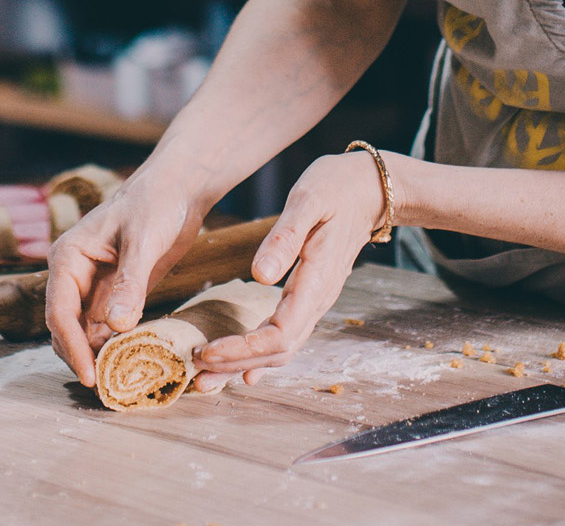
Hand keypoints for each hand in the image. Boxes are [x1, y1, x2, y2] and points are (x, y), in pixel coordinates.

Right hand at [43, 173, 207, 387]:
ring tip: (116, 384)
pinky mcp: (114, 295)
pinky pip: (107, 328)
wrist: (176, 190)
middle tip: (104, 389)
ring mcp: (92, 288)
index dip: (72, 347)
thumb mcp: (143, 242)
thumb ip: (129, 284)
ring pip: (84, 332)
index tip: (88, 375)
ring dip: (96, 356)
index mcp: (67, 258)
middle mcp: (73, 276)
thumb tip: (116, 327)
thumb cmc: (155, 204)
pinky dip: (114, 347)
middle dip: (80, 357)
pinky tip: (130, 364)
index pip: (59, 312)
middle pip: (65, 328)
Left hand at [188, 150, 385, 391]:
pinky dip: (258, 355)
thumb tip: (260, 275)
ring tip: (206, 376)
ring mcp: (314, 302)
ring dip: (243, 365)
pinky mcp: (307, 298)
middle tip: (195, 373)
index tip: (207, 351)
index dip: (243, 349)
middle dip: (236, 365)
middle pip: (277, 351)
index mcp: (316, 281)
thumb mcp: (308, 200)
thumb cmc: (337, 188)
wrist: (369, 190)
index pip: (279, 334)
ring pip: (280, 349)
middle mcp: (317, 300)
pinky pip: (283, 336)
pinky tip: (240, 369)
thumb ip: (285, 238)